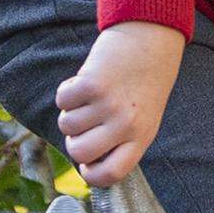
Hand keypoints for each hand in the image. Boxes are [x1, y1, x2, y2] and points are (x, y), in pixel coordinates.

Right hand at [55, 19, 186, 184]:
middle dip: (74, 139)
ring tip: (90, 96)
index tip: (86, 163)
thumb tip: (86, 162)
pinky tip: (84, 81)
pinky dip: (67, 91)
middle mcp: (126, 125)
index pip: (111, 174)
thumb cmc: (143, 82)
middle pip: (79, 152)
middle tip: (84, 122)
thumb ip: (122, 141)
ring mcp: (109, 105)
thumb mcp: (144, 117)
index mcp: (142, 137)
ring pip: (67, 125)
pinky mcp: (93, 85)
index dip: (91, 174)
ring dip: (71, 111)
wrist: (151, 37)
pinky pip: (62, 101)